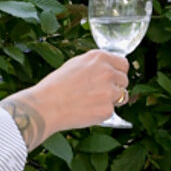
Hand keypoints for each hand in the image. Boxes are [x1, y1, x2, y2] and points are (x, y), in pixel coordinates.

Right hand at [0, 50, 129, 148]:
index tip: (112, 78)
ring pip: (122, 96)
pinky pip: (111, 111)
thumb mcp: (75, 64)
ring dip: (111, 100)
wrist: (46, 106)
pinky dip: (102, 112)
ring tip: (93, 101)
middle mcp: (107, 72)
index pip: (123, 63)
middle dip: (116, 86)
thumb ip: (95, 65)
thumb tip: (108, 68)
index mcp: (99, 57)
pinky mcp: (107, 109)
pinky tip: (87, 110)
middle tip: (99, 92)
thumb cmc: (56, 86)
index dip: (118, 72)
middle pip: (124, 80)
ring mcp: (109, 91)